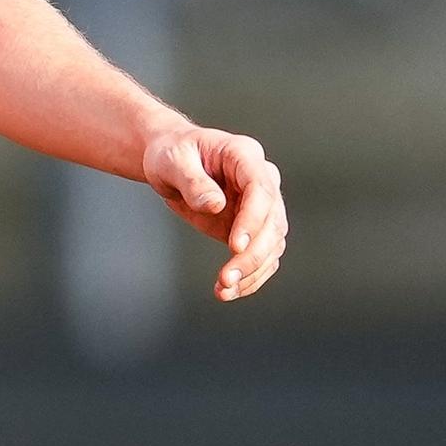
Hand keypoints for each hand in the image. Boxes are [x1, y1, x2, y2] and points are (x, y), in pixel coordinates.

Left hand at [142, 126, 286, 301]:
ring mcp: (261, 206)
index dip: (253, 220)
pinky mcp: (253, 228)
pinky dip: (250, 277)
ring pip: (272, 244)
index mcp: (244, 155)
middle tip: (227, 278)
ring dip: (253, 271)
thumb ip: (193, 181)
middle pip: (273, 222)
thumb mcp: (173, 161)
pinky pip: (262, 256)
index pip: (261, 189)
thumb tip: (216, 205)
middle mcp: (262, 180)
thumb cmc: (172, 154)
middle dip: (253, 255)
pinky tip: (229, 291)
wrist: (172, 164)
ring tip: (224, 289)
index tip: (235, 246)